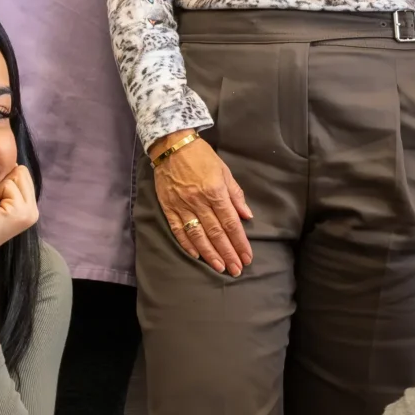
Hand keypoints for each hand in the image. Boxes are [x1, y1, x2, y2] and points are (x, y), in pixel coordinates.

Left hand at [0, 164, 38, 259]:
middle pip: (21, 171)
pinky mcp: (20, 211)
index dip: (4, 180)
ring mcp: (29, 212)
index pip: (22, 173)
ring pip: (16, 175)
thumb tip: (11, 162)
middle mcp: (33, 211)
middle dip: (2, 182)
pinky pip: (8, 185)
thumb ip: (6, 185)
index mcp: (29, 208)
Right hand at [153, 137, 252, 275]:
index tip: (247, 257)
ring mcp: (182, 206)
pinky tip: (196, 256)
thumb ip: (235, 195)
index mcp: (216, 192)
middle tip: (236, 270)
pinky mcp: (168, 207)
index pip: (231, 223)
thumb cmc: (202, 157)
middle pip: (216, 233)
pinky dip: (187, 244)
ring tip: (220, 267)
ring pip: (198, 235)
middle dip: (228, 253)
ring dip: (210, 254)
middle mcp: (199, 201)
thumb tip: (247, 216)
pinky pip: (178, 230)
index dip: (240, 242)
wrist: (172, 145)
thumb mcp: (224, 171)